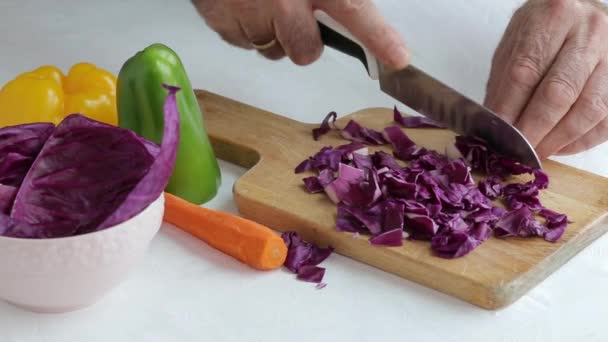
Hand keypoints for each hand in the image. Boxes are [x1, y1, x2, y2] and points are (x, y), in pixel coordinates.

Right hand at [192, 0, 408, 68]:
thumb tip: (348, 7)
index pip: (354, 11)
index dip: (378, 37)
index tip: (398, 58)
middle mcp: (284, 0)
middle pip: (306, 51)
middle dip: (302, 40)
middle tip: (293, 12)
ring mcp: (250, 15)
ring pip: (273, 49)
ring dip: (272, 32)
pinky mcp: (223, 24)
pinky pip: (243, 42)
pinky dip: (244, 27)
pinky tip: (242, 1)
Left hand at [484, 0, 607, 157]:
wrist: (580, 17)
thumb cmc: (543, 31)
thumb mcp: (514, 44)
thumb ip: (504, 82)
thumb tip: (495, 124)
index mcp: (553, 17)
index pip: (526, 71)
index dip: (510, 109)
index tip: (498, 134)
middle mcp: (589, 33)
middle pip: (559, 92)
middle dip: (535, 129)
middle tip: (517, 151)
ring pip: (589, 109)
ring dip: (559, 139)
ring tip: (537, 152)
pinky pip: (607, 120)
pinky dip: (582, 140)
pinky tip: (561, 146)